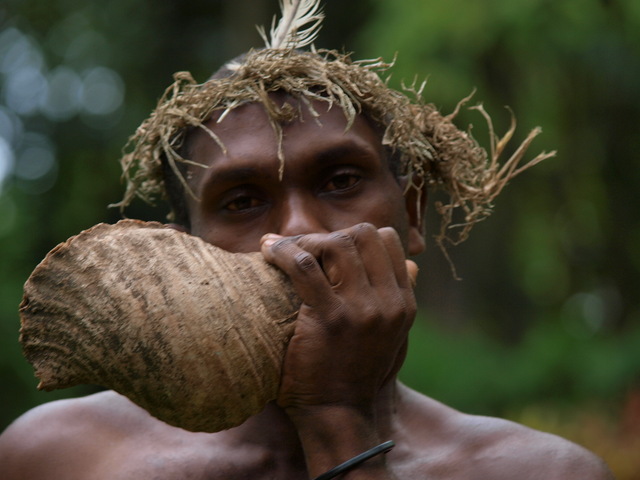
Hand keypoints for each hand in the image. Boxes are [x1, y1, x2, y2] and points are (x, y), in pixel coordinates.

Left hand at [260, 223, 417, 414]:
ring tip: (280, 249)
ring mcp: (362, 309)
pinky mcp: (329, 318)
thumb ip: (401, 299)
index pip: (386, 240)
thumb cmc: (358, 374)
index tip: (326, 248)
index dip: (354, 236)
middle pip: (362, 234)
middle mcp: (389, 302)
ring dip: (304, 239)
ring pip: (336, 243)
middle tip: (300, 247)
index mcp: (403, 303)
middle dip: (328, 234)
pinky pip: (303, 266)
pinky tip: (266, 252)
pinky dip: (281, 251)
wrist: (338, 415)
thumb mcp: (393, 337)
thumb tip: (412, 263)